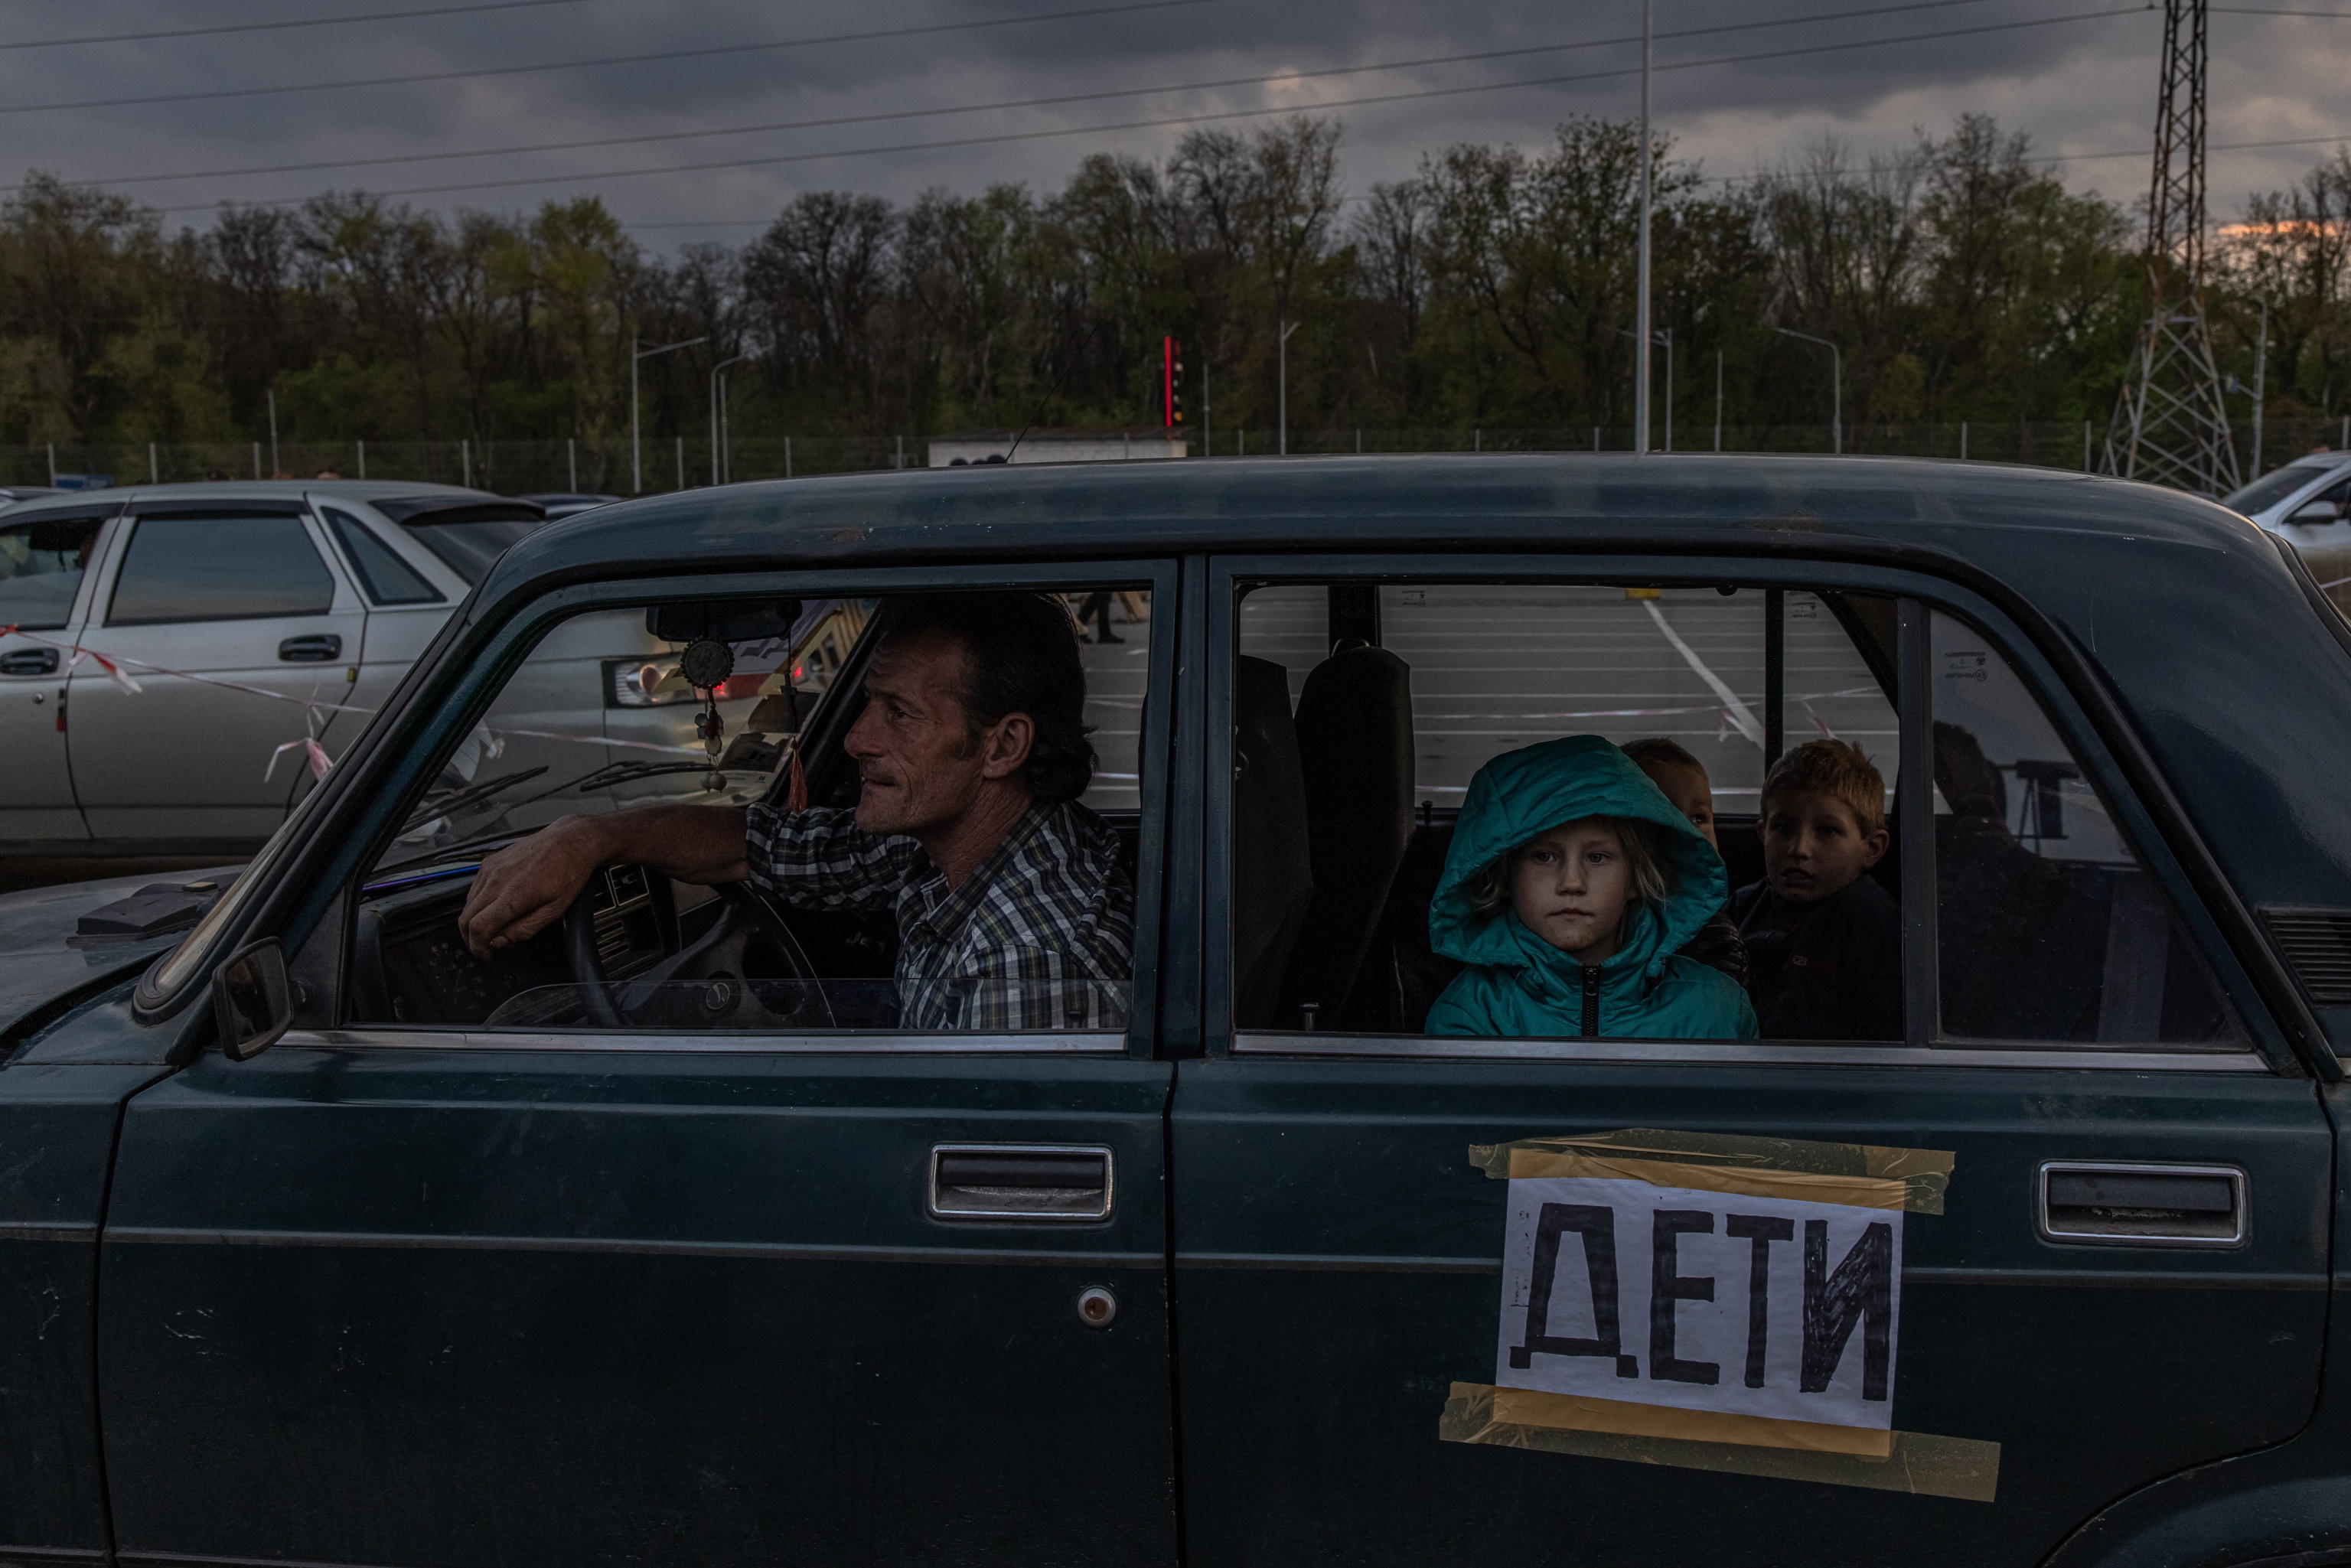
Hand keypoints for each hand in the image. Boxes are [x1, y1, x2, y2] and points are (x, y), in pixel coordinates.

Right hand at [459, 817, 611, 958]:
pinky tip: (492, 908)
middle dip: (471, 938)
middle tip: (485, 947)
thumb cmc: (567, 872)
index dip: (478, 947)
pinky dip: (476, 904)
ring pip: (467, 904)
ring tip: (492, 928)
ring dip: (473, 921)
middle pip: (466, 918)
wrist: (569, 841)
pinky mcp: (489, 861)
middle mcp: (497, 880)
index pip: (479, 928)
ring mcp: (490, 868)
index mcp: (514, 894)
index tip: (485, 954)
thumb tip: (500, 941)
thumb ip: (524, 929)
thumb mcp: (554, 910)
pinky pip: (473, 888)